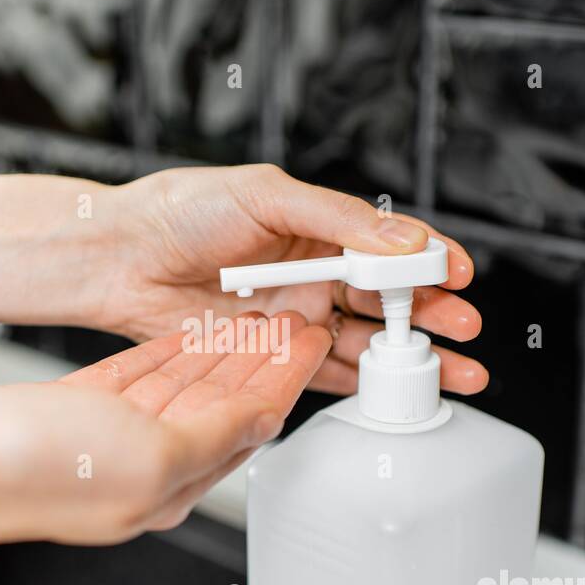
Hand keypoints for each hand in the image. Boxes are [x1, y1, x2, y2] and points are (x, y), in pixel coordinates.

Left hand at [0, 165, 487, 396]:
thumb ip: (339, 220)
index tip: (459, 273)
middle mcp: (312, 273)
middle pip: (388, 300)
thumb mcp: (268, 195)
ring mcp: (293, 317)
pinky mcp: (269, 355)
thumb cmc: (181, 210)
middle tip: (465, 329)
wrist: (119, 256)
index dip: (428, 261)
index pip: (389, 247)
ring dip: (409, 357)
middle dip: (433, 315)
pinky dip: (360, 383)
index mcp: (318, 228)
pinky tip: (391, 389)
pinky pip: (323, 373)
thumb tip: (403, 240)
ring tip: (452, 371)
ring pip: (365, 342)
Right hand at [0, 312, 329, 550]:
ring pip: (180, 387)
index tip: (309, 340)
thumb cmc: (33, 469)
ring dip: (218, 350)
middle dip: (259, 361)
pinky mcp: (71, 409)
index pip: (247, 426)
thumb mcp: (152, 452)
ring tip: (252, 313)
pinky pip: (136, 377)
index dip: (283, 379)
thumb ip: (215, 433)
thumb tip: (263, 418)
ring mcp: (105, 438)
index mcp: (170, 488)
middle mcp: (143, 466)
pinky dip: (167, 352)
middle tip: (291, 316)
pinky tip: (186, 332)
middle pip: (219, 404)